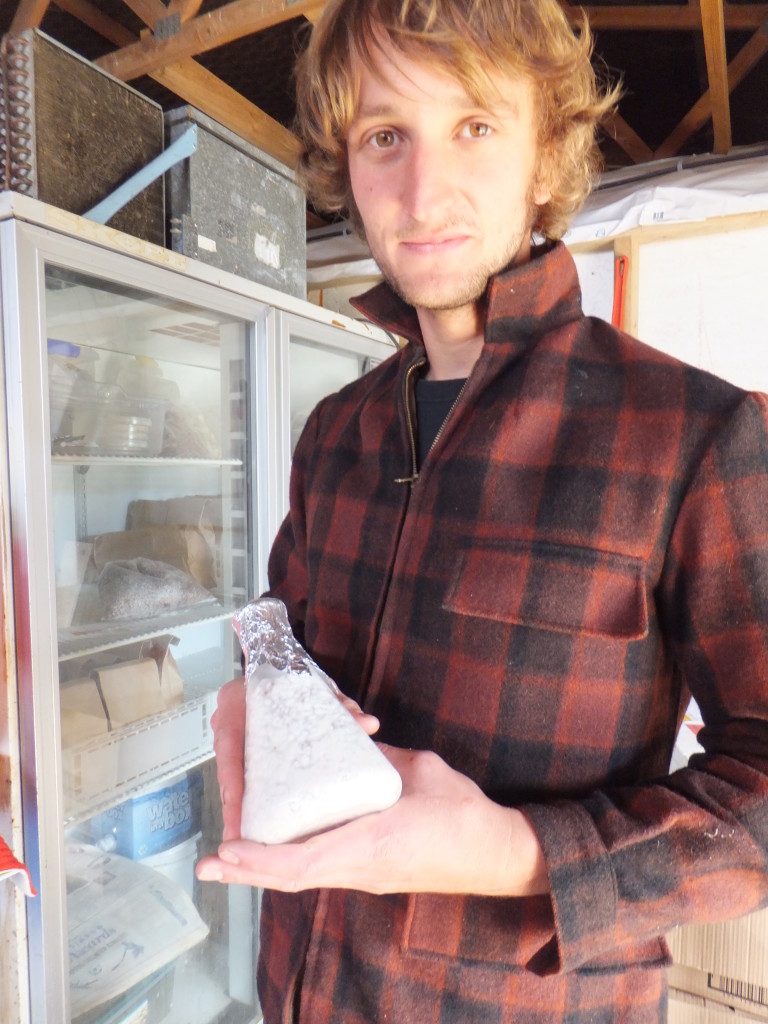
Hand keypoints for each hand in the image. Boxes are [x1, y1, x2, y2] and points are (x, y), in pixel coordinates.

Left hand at [197, 742, 548, 897]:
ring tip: (232, 856)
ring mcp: (366, 875)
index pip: (303, 862)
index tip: (227, 849)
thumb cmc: (463, 813)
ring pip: (303, 878)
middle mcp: (361, 867)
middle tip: (209, 865)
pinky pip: (322, 871)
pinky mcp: (372, 873)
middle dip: (247, 871)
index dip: (260, 859)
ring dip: (264, 869)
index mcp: (371, 842)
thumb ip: (377, 757)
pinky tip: (276, 849)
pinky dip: (290, 863)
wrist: (495, 853)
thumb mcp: (416, 769)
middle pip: (292, 879)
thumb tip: (350, 742)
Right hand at [210, 676, 380, 841]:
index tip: (239, 810)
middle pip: (227, 770)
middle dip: (234, 808)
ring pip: (232, 778)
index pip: (228, 745)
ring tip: (248, 842)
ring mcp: (232, 738)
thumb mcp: (317, 689)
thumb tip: (368, 725)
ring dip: (239, 810)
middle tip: (242, 839)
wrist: (282, 668)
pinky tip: (258, 826)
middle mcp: (228, 720)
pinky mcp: (243, 752)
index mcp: (237, 700)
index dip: (232, 783)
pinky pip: (242, 778)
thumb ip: (341, 707)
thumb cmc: (295, 679)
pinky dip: (248, 801)